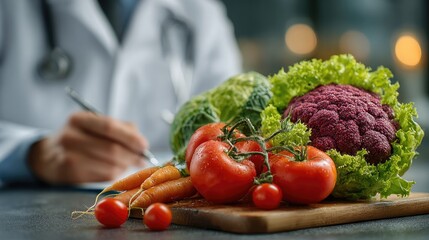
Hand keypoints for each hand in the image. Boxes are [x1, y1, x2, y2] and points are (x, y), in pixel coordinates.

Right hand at [28, 112, 147, 184]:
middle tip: (141, 158)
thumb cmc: (82, 137)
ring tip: (127, 163)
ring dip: (124, 166)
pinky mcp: (70, 174)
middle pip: (111, 149)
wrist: (49, 155)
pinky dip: (114, 174)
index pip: (109, 127)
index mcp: (78, 119)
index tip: (144, 145)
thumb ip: (122, 129)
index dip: (130, 137)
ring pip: (109, 165)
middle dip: (131, 155)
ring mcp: (68, 156)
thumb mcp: (96, 125)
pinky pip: (103, 176)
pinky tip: (114, 169)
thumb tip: (142, 145)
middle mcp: (70, 136)